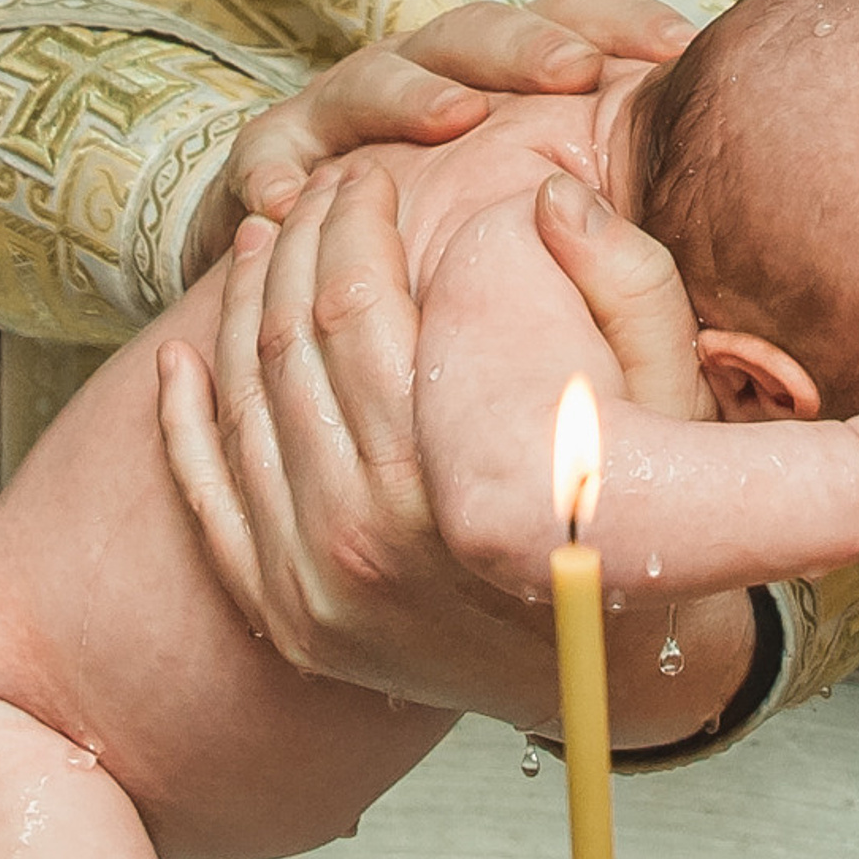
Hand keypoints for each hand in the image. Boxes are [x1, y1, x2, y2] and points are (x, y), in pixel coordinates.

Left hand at [156, 153, 742, 732]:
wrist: (623, 681)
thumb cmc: (657, 524)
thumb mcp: (678, 403)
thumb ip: (631, 288)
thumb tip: (551, 190)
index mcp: (450, 478)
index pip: (361, 308)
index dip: (353, 223)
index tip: (367, 178)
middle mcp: (367, 539)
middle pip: (292, 345)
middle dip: (298, 245)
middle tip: (316, 191)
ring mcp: (315, 587)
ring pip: (242, 406)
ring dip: (241, 307)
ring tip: (263, 240)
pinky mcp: (289, 619)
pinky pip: (208, 500)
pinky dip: (183, 422)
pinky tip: (181, 359)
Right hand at [180, 0, 695, 281]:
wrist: (315, 293)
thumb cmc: (460, 266)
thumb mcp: (554, 236)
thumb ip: (631, 222)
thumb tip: (744, 228)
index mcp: (502, 83)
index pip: (567, 20)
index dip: (621, 22)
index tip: (680, 48)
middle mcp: (424, 79)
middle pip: (472, 33)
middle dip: (524, 47)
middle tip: (575, 73)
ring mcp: (340, 118)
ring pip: (371, 78)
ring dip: (411, 94)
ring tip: (453, 119)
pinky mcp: (269, 169)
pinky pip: (264, 161)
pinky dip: (272, 178)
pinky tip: (289, 205)